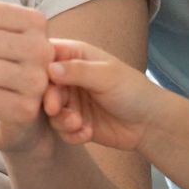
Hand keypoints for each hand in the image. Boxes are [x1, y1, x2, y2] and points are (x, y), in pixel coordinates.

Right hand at [42, 38, 163, 152]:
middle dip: (48, 99)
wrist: (149, 123)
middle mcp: (68, 77)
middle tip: (55, 109)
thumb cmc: (133, 90)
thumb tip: (49, 68)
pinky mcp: (74, 122)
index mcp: (75, 56)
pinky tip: (87, 133)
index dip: (38, 66)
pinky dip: (71, 133)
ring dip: (61, 120)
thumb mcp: (107, 76)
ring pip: (49, 111)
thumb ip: (78, 71)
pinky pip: (61, 129)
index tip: (39, 81)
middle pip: (42, 86)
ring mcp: (71, 101)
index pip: (45, 55)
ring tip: (78, 124)